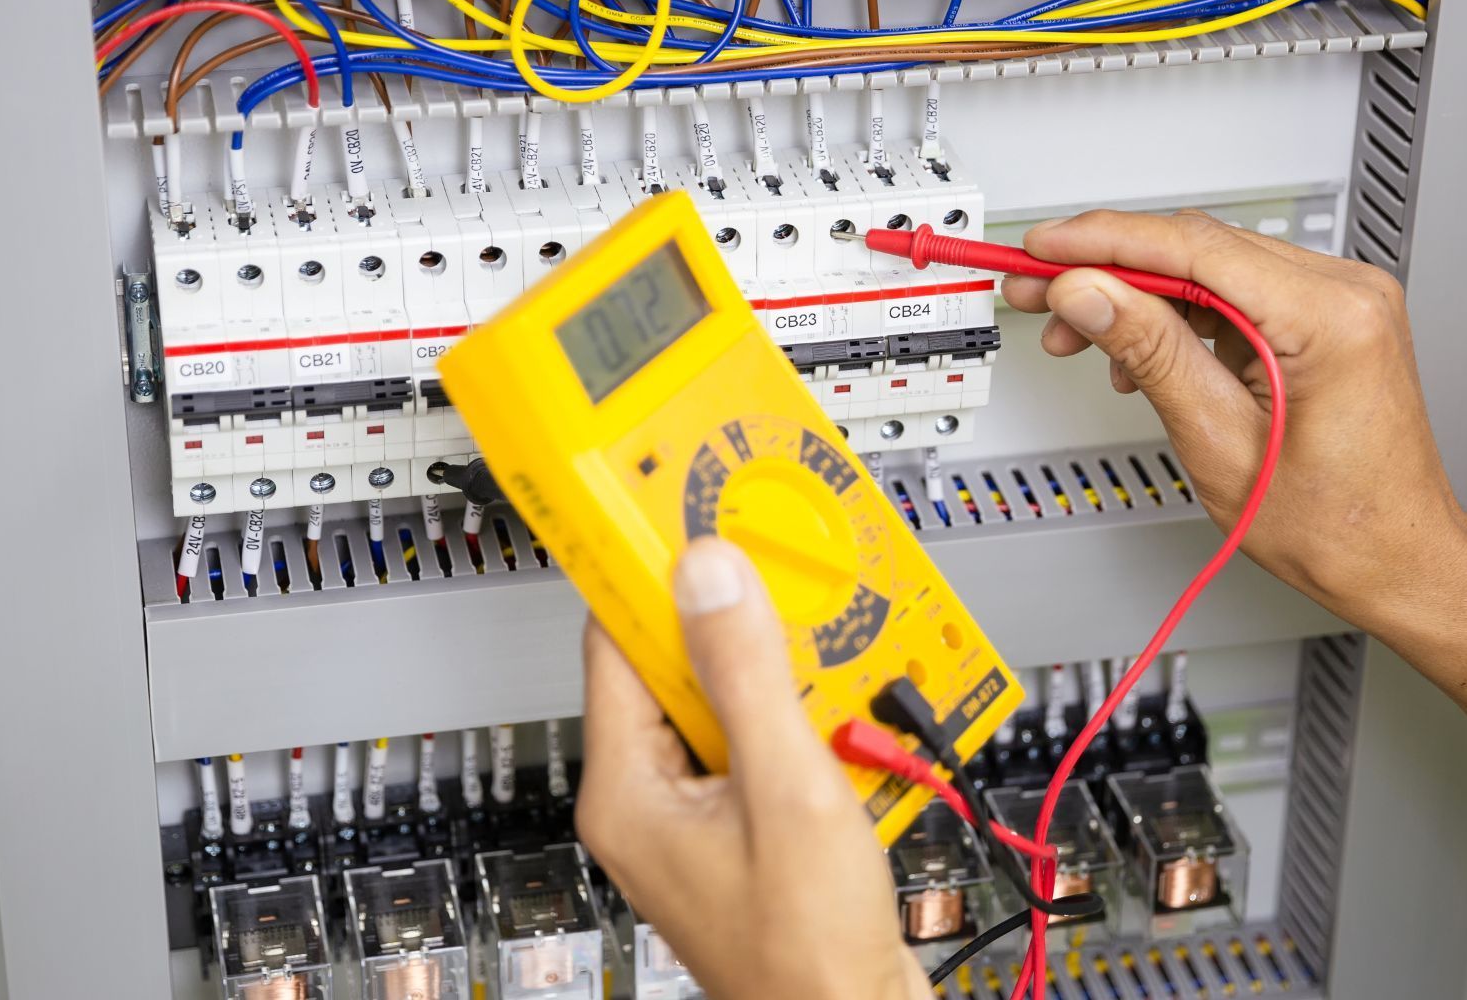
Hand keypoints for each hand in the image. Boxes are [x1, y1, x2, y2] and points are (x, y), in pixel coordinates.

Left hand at [574, 538, 930, 999]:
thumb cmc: (805, 953)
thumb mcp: (787, 792)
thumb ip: (747, 674)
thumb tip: (709, 575)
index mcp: (626, 789)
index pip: (616, 640)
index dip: (654, 573)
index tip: (685, 514)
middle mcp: (649, 799)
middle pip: (679, 665)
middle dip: (740, 624)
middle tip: (785, 578)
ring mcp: (696, 814)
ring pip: (729, 701)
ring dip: (786, 677)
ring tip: (833, 661)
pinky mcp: (743, 827)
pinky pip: (763, 745)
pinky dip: (807, 724)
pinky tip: (850, 724)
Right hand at [1002, 210, 1466, 631]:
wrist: (1396, 559)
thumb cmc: (1338, 526)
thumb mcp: (1219, 443)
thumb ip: (1151, 353)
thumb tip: (1090, 292)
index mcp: (1332, 318)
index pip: (1195, 247)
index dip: (1105, 242)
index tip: (1044, 248)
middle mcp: (1346, 293)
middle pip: (1199, 247)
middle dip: (1108, 268)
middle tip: (1039, 289)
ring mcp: (1341, 301)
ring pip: (1211, 267)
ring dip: (1137, 293)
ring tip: (1077, 331)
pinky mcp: (1326, 318)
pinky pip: (1235, 293)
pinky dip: (1177, 314)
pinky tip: (1135, 349)